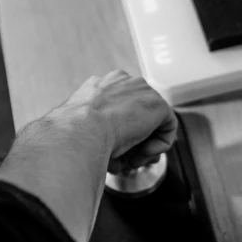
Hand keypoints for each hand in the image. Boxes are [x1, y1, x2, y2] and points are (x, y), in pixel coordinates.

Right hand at [46, 70, 177, 173]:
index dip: (121, 130)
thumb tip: (111, 152)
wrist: (79, 131)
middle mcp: (124, 82)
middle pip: (139, 113)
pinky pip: (168, 126)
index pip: (121, 105)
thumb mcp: (82, 127)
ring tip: (132, 160)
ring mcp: (143, 91)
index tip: (113, 147)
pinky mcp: (158, 104)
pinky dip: (160, 144)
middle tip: (127, 159)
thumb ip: (98, 129)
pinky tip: (144, 153)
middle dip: (136, 138)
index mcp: (101, 85)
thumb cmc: (74, 133)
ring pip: (154, 121)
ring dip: (145, 144)